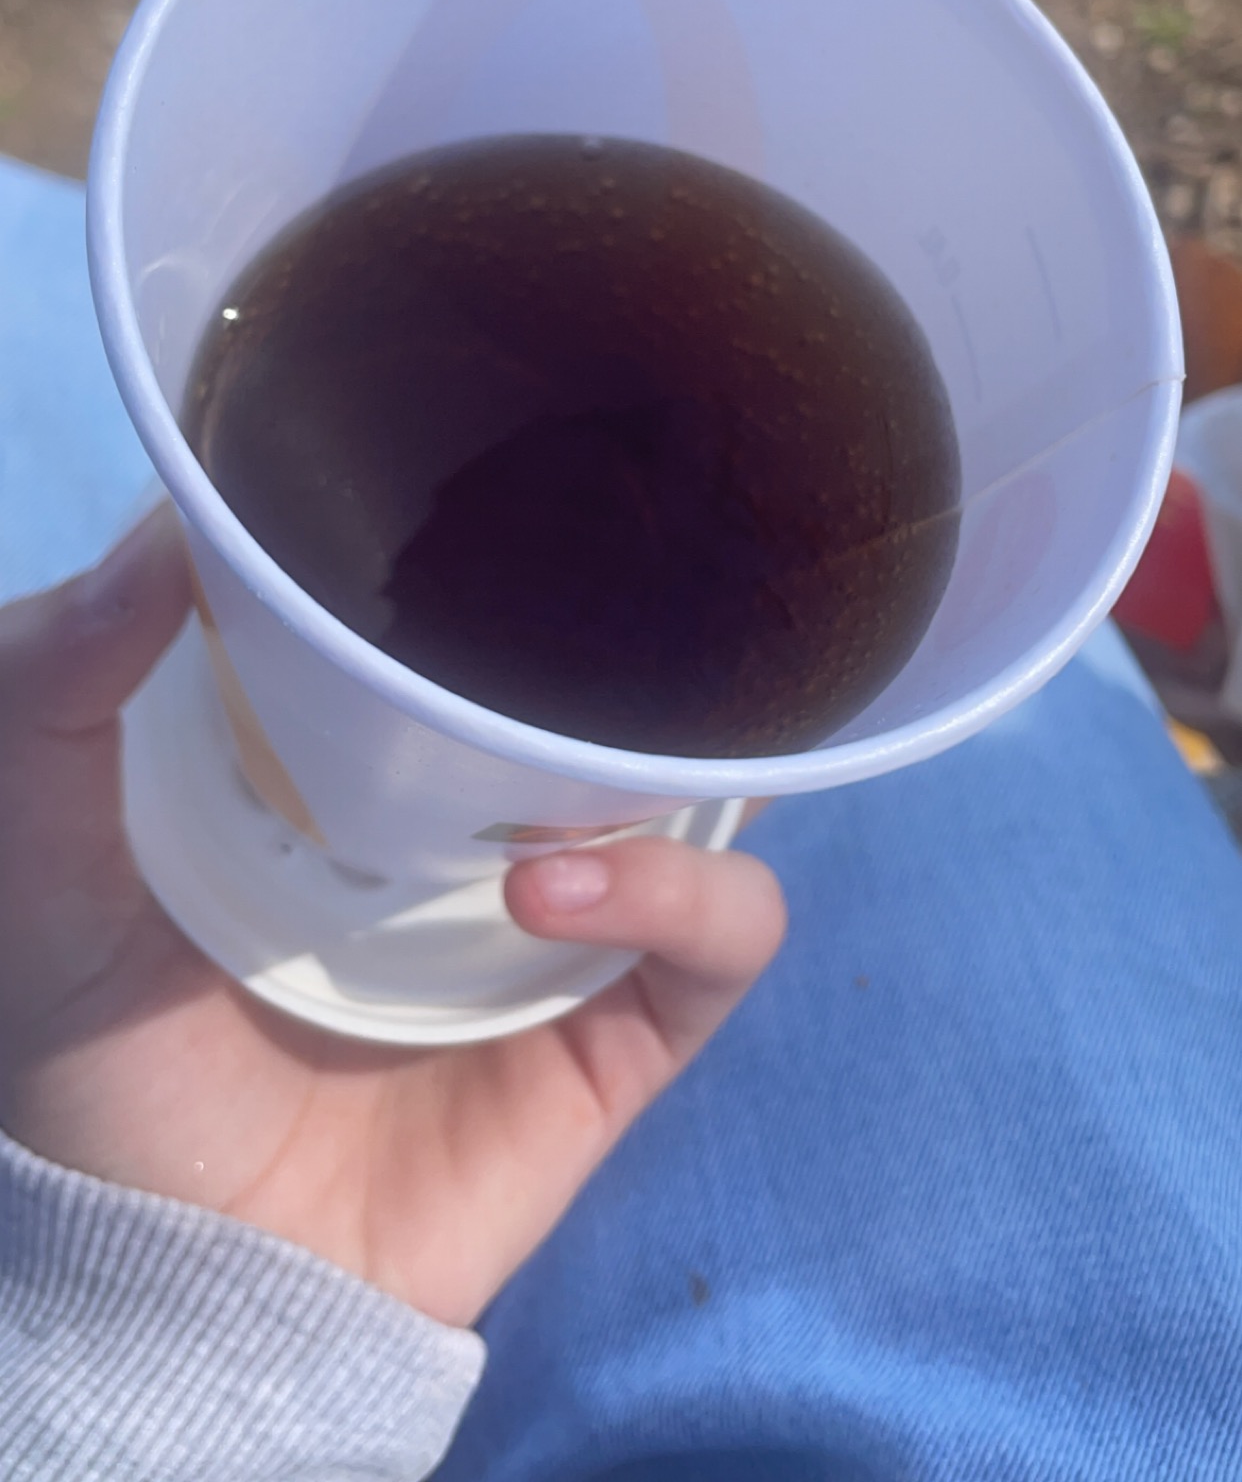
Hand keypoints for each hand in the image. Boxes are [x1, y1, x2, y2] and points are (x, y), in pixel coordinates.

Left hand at [0, 510, 784, 1326]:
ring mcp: (572, 908)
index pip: (458, 595)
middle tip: (587, 563)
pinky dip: (677, 889)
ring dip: (665, 746)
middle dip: (618, 614)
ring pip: (696, 775)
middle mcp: (484, 807)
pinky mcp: (629, 1021)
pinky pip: (726, 928)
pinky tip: (557, 885)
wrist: (190, 1288)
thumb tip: (167, 526)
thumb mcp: (39, 852)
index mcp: (366, 744)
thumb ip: (52, 687)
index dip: (477, 520)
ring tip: (567, 746)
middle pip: (603, 672)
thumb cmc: (106, 1062)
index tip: (458, 453)